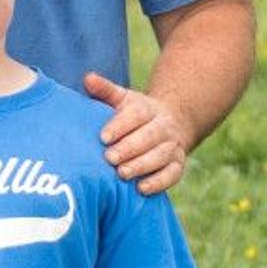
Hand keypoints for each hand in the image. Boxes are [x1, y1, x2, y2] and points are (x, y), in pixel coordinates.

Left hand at [83, 74, 189, 194]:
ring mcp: (173, 146)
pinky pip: (172, 174)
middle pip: (149, 136)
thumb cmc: (135, 115)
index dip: (120, 126)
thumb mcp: (122, 99)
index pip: (136, 115)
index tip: (103, 137)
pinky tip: (141, 188)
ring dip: (142, 166)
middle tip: (109, 158)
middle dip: (129, 148)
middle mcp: (164, 126)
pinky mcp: (178, 164)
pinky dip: (159, 182)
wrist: (170, 124)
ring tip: (122, 174)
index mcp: (148, 109)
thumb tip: (88, 78)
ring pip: (161, 156)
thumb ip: (105, 90)